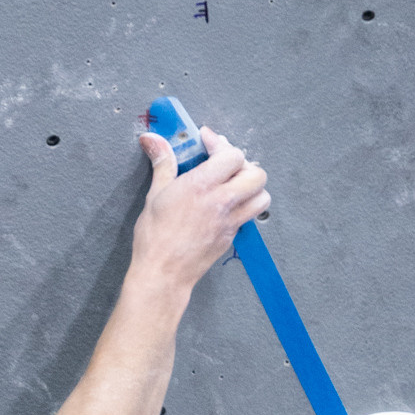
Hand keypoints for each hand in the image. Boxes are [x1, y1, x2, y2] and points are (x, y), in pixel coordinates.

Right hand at [131, 122, 269, 296]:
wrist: (163, 274)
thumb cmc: (156, 239)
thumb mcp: (155, 194)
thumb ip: (162, 163)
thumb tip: (153, 140)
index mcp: (201, 186)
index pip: (231, 154)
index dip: (221, 144)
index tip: (208, 143)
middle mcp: (221, 202)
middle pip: (256, 173)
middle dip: (243, 164)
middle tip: (226, 164)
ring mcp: (230, 221)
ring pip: (262, 196)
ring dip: (252, 187)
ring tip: (234, 185)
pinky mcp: (231, 236)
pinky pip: (250, 215)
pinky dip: (244, 206)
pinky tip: (226, 205)